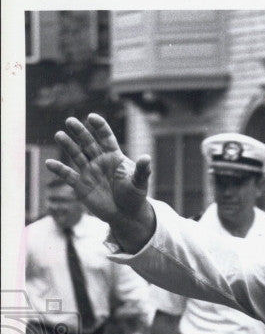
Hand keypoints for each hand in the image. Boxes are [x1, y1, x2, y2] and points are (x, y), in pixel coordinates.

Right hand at [45, 114, 155, 250]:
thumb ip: (143, 170)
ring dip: (68, 145)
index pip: (106, 138)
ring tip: (59, 135)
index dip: (100, 127)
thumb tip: (146, 157)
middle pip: (88, 142)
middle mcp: (99, 161)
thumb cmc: (135, 197)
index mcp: (114, 157)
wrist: (126, 215)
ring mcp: (89, 172)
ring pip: (76, 155)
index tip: (92, 117)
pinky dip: (59, 170)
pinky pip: (68, 175)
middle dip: (80, 132)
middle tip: (70, 121)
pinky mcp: (81, 185)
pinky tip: (49, 163)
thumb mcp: (140, 183)